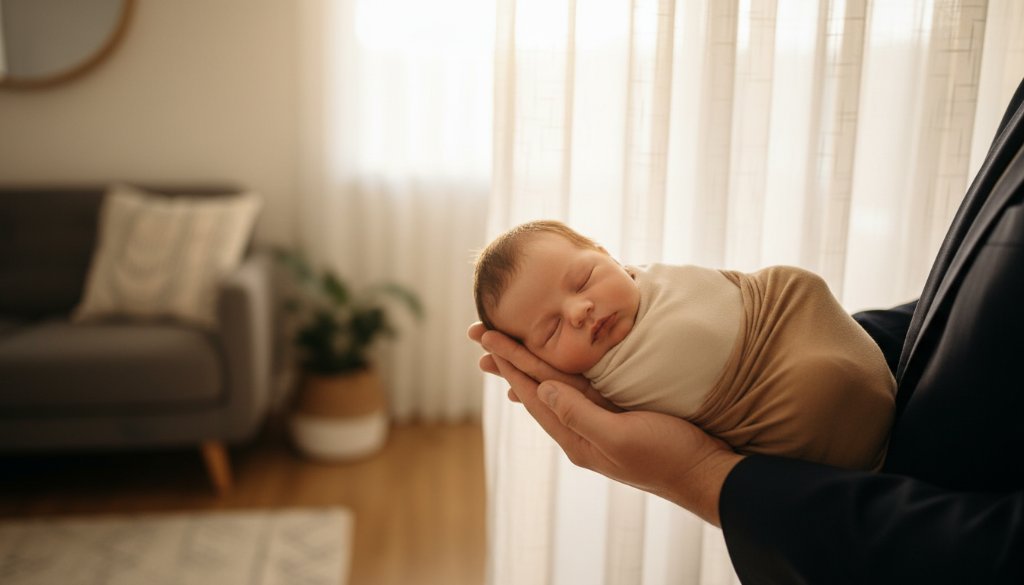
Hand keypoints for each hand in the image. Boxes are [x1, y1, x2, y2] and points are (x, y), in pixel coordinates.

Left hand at [468, 322, 743, 525]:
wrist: (707, 474)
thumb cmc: (669, 457)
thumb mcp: (622, 436)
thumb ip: (581, 414)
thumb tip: (541, 391)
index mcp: (577, 437)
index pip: (534, 392)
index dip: (511, 362)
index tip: (486, 337)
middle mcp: (581, 430)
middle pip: (537, 387)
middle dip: (508, 359)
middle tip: (479, 333)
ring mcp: (600, 424)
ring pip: (555, 387)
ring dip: (528, 364)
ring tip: (502, 348)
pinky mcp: (619, 416)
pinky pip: (579, 390)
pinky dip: (558, 374)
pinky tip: (551, 372)